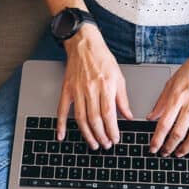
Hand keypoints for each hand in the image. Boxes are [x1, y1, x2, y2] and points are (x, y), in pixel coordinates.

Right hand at [58, 24, 132, 148]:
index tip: (115, 139)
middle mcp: (91, 89)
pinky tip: (61, 135)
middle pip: (94, 119)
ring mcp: (77, 90)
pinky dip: (60, 124)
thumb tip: (128, 116)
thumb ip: (123, 99)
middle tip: (106, 145)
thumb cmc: (102, 59)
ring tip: (94, 144)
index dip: (111, 129)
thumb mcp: (119, 77)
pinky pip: (62, 109)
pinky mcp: (67, 89)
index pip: (108, 113)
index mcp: (106, 85)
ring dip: (87, 134)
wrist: (84, 44)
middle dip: (101, 135)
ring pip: (81, 118)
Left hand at [148, 38, 188, 157]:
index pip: (164, 124)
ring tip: (179, 153)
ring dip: (187, 147)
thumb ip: (161, 101)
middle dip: (169, 146)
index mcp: (177, 97)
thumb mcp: (171, 82)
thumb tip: (151, 117)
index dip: (157, 139)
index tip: (153, 148)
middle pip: (178, 132)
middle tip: (164, 153)